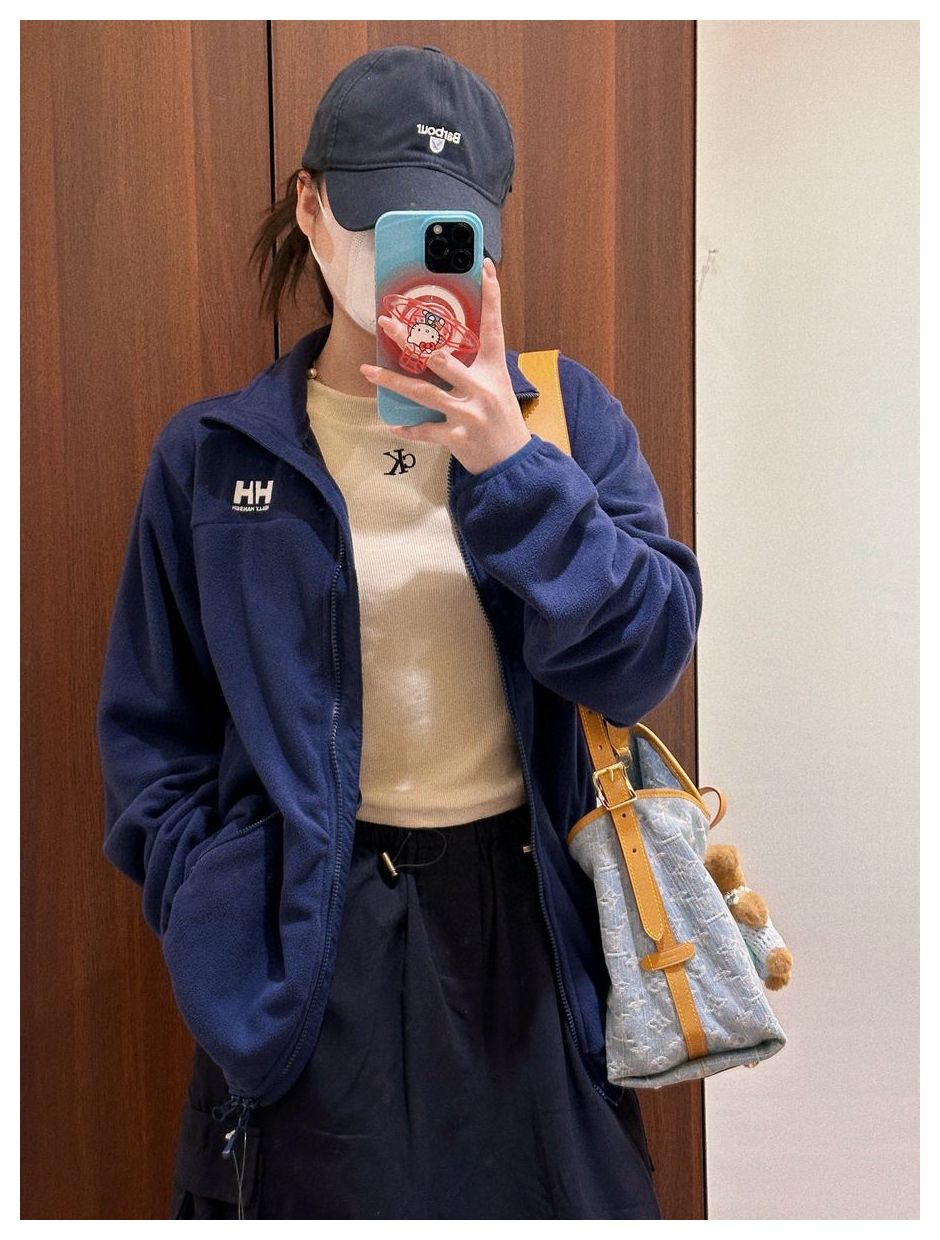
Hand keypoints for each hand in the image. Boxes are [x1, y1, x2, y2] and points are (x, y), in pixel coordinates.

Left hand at [359, 256, 531, 475]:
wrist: (513, 462)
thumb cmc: (502, 419)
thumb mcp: (498, 385)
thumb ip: (476, 365)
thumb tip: (444, 344)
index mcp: (493, 369)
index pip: (493, 325)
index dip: (492, 295)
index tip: (484, 267)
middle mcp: (480, 387)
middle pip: (440, 357)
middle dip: (411, 339)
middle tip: (387, 322)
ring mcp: (466, 412)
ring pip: (422, 392)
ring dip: (391, 380)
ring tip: (368, 370)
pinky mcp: (456, 436)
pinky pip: (424, 430)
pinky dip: (407, 429)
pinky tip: (391, 424)